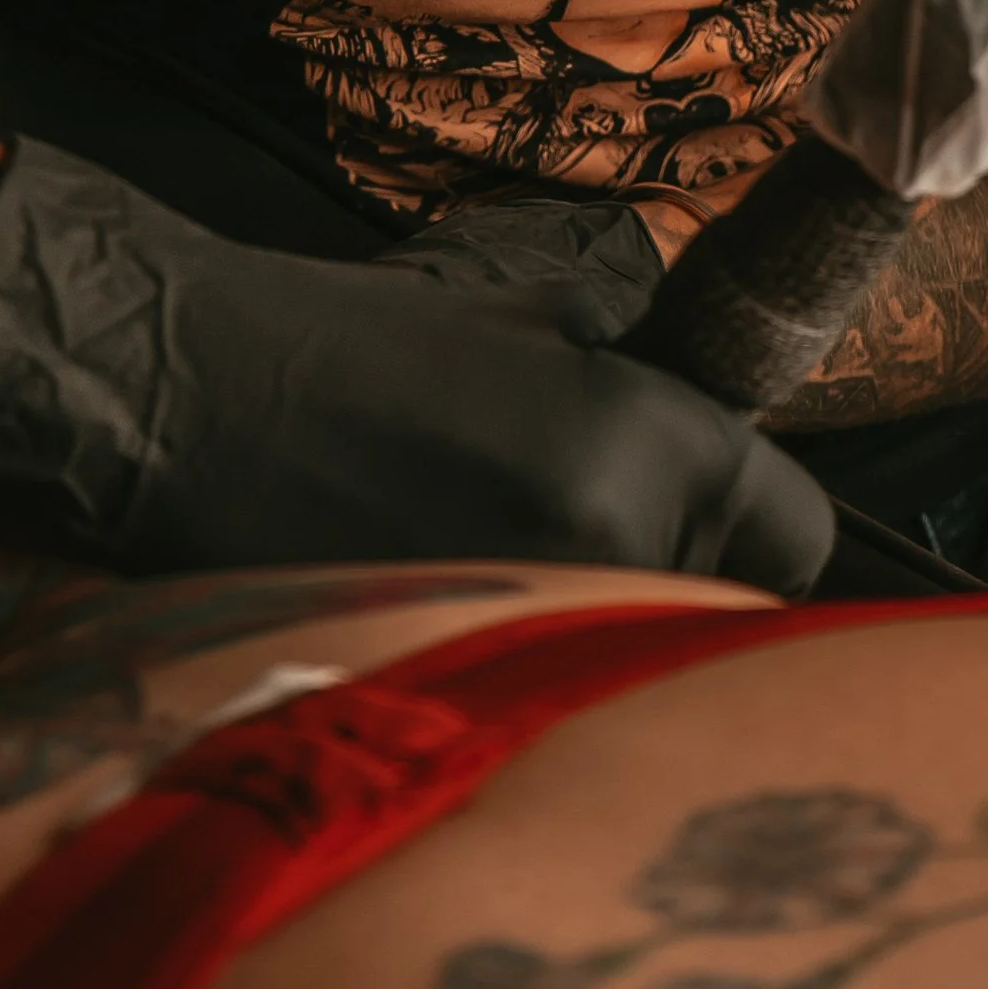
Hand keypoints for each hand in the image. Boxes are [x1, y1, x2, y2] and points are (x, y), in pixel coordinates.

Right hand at [0, 140, 832, 593]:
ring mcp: (530, 628)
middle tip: (598, 520)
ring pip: (640, 643)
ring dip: (605, 611)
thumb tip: (712, 423)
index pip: (797, 532)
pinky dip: (527, 650)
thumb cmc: (358, 336)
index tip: (726, 505)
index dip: (765, 516)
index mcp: (636, 449)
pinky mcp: (458, 675)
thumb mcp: (537, 311)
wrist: (190, 397)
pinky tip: (461, 594)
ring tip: (510, 547)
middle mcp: (604, 551)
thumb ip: (646, 376)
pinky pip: (550, 677)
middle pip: (727, 603)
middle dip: (686, 568)